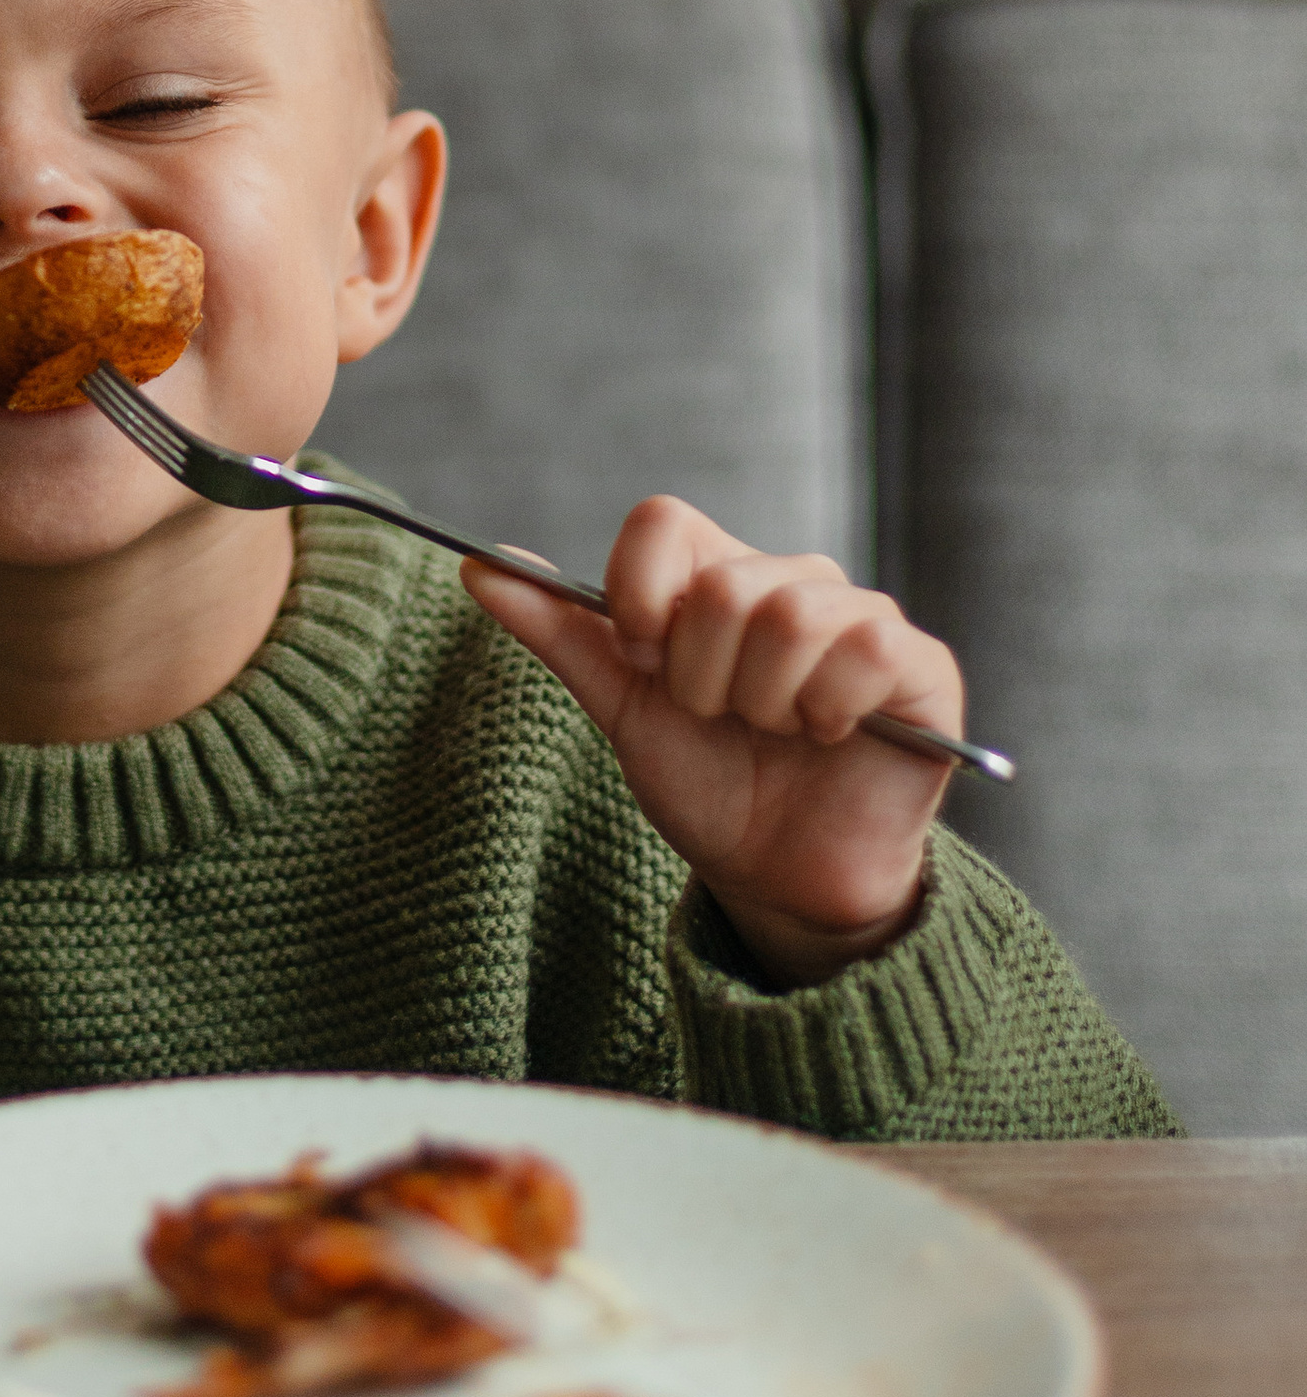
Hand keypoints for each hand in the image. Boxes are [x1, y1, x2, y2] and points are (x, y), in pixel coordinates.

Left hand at [463, 496, 960, 986]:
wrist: (778, 877)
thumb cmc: (709, 786)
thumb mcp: (623, 709)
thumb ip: (560, 633)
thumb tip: (476, 566)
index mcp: (716, 578)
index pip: (662, 520)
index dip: (636, 596)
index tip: (644, 664)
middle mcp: (791, 581)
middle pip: (720, 583)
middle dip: (699, 679)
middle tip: (722, 720)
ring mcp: (861, 617)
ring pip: (791, 616)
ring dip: (762, 699)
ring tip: (775, 733)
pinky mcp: (920, 663)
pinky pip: (865, 647)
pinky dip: (829, 708)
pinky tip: (832, 737)